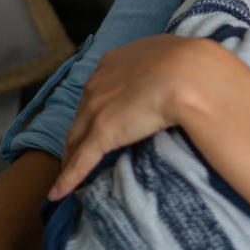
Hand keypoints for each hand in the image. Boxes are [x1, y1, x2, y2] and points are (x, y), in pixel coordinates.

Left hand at [50, 35, 213, 200]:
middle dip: (79, 134)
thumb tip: (175, 71)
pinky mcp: (102, 134)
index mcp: (114, 63)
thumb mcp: (173, 56)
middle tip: (79, 151)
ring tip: (67, 175)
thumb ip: (163, 64)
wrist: (190, 75)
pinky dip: (68, 179)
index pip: (98, 91)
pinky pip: (81, 160)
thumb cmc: (190, 64)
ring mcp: (97, 109)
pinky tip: (59, 193)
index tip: (99, 121)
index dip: (96, 109)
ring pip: (76, 140)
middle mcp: (99, 84)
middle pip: (82, 116)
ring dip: (70, 158)